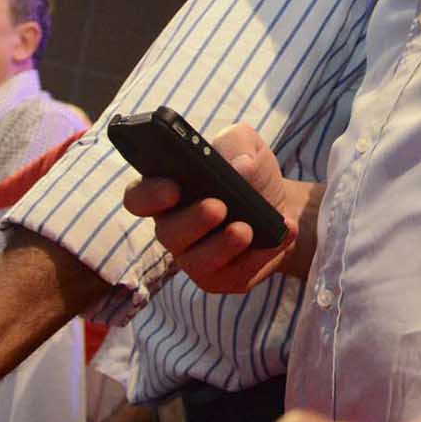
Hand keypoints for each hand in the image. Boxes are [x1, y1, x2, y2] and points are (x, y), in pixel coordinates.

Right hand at [121, 123, 312, 292]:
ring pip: (196, 262)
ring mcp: (195, 257)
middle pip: (167, 233)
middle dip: (192, 221)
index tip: (173, 188)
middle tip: (218, 206)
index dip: (150, 195)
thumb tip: (238, 166)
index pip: (138, 198)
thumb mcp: (246, 145)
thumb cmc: (248, 171)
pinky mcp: (222, 278)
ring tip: (246, 229)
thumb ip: (236, 143)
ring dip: (221, 247)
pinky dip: (260, 256)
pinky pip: (234, 275)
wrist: (279, 203)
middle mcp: (174, 228)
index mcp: (167, 191)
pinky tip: (281, 234)